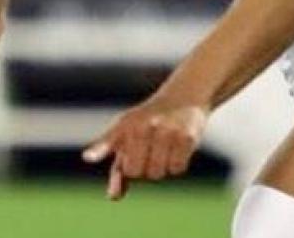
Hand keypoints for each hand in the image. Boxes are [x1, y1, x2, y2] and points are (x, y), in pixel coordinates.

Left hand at [82, 96, 208, 199]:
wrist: (183, 97)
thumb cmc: (148, 122)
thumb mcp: (127, 136)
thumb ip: (117, 167)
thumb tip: (113, 197)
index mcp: (127, 126)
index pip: (124, 166)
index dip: (126, 165)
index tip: (107, 154)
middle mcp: (145, 127)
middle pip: (138, 173)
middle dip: (143, 168)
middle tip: (149, 149)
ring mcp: (167, 132)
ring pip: (158, 174)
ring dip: (161, 167)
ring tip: (164, 146)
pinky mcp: (187, 137)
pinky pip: (177, 169)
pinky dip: (177, 164)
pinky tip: (178, 146)